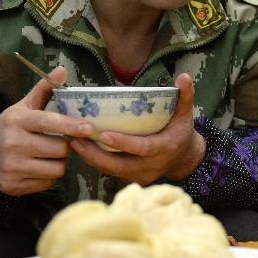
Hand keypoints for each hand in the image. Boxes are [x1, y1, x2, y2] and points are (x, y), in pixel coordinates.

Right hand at [0, 66, 93, 201]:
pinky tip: (40, 167)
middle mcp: (12, 144)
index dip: (71, 125)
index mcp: (16, 121)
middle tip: (61, 142)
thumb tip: (62, 69)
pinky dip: (50, 176)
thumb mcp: (23, 108)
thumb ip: (44, 90)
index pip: (48, 122)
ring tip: (50, 155)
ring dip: (60, 162)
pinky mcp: (13, 187)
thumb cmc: (8, 129)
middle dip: (66, 146)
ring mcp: (11, 167)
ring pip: (57, 168)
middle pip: (60, 149)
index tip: (89, 128)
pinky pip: (48, 183)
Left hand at [69, 73, 204, 184]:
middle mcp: (151, 166)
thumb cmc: (181, 132)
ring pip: (111, 170)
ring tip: (71, 141)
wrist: (184, 160)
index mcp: (165, 148)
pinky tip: (81, 149)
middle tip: (74, 138)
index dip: (123, 143)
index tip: (102, 134)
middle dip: (95, 154)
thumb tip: (183, 76)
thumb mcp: (185, 113)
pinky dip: (95, 162)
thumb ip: (185, 95)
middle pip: (119, 165)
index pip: (142, 148)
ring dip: (90, 158)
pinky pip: (110, 172)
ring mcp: (141, 176)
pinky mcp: (132, 180)